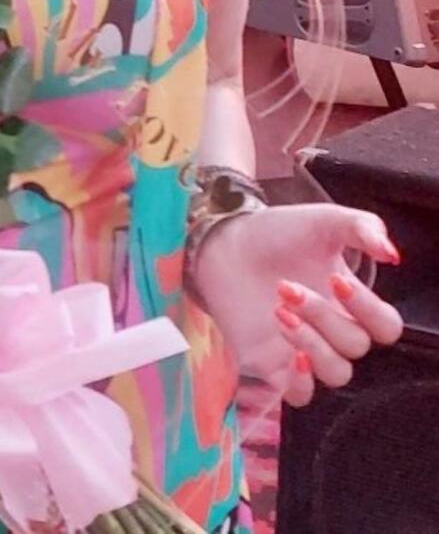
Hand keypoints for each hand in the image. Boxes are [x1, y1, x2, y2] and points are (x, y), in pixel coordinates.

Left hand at [192, 202, 403, 407]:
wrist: (225, 242)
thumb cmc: (277, 233)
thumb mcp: (323, 221)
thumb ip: (361, 227)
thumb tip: (391, 252)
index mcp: (351, 301)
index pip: (385, 327)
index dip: (368, 310)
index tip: (337, 280)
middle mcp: (332, 330)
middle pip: (355, 346)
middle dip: (324, 316)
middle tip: (287, 287)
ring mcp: (305, 350)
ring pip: (335, 373)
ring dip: (313, 344)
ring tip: (279, 310)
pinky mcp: (273, 365)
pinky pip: (301, 396)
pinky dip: (301, 382)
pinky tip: (288, 353)